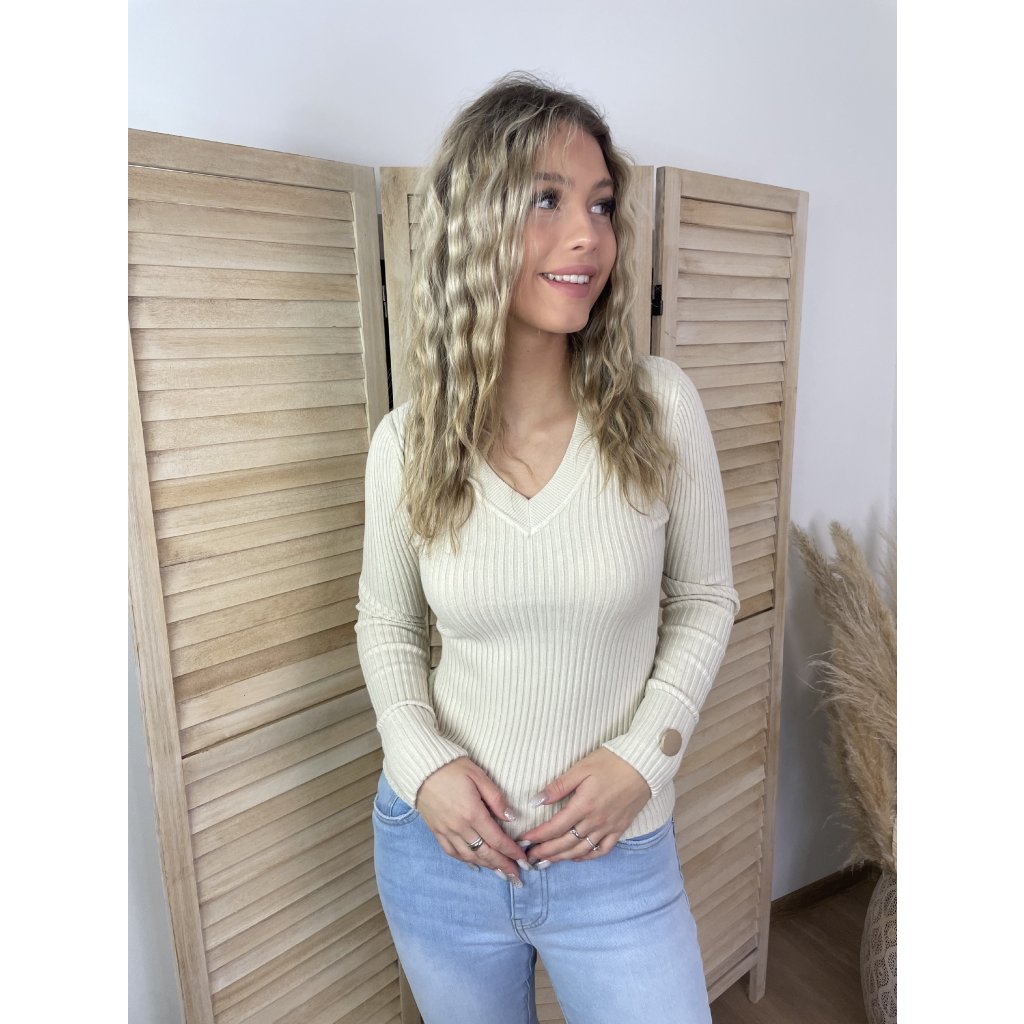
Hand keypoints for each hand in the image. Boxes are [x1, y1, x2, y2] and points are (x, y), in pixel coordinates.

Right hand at [416, 757, 530, 882]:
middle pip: (485, 853)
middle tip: (516, 876)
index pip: (497, 839)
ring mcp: (446, 831)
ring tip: (500, 873)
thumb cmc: (452, 768)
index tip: (523, 859)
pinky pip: (452, 852)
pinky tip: (475, 864)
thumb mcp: (479, 776)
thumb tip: (511, 817)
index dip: (511, 851)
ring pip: (470, 856)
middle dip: (503, 865)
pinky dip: (465, 861)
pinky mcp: (436, 831)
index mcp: (473, 813)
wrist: (421, 769)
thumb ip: (496, 798)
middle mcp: (460, 827)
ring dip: (487, 866)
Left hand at [517, 748, 651, 863]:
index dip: (538, 836)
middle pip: (565, 843)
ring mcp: (609, 827)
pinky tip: (576, 857)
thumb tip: (536, 801)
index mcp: (584, 805)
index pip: (555, 827)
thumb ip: (558, 786)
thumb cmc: (612, 762)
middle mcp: (595, 821)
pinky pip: (602, 849)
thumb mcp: (581, 768)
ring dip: (562, 857)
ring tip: (547, 862)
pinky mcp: (620, 829)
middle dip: (545, 852)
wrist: (644, 766)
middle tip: (530, 857)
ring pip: (581, 850)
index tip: (524, 840)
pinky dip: (587, 857)